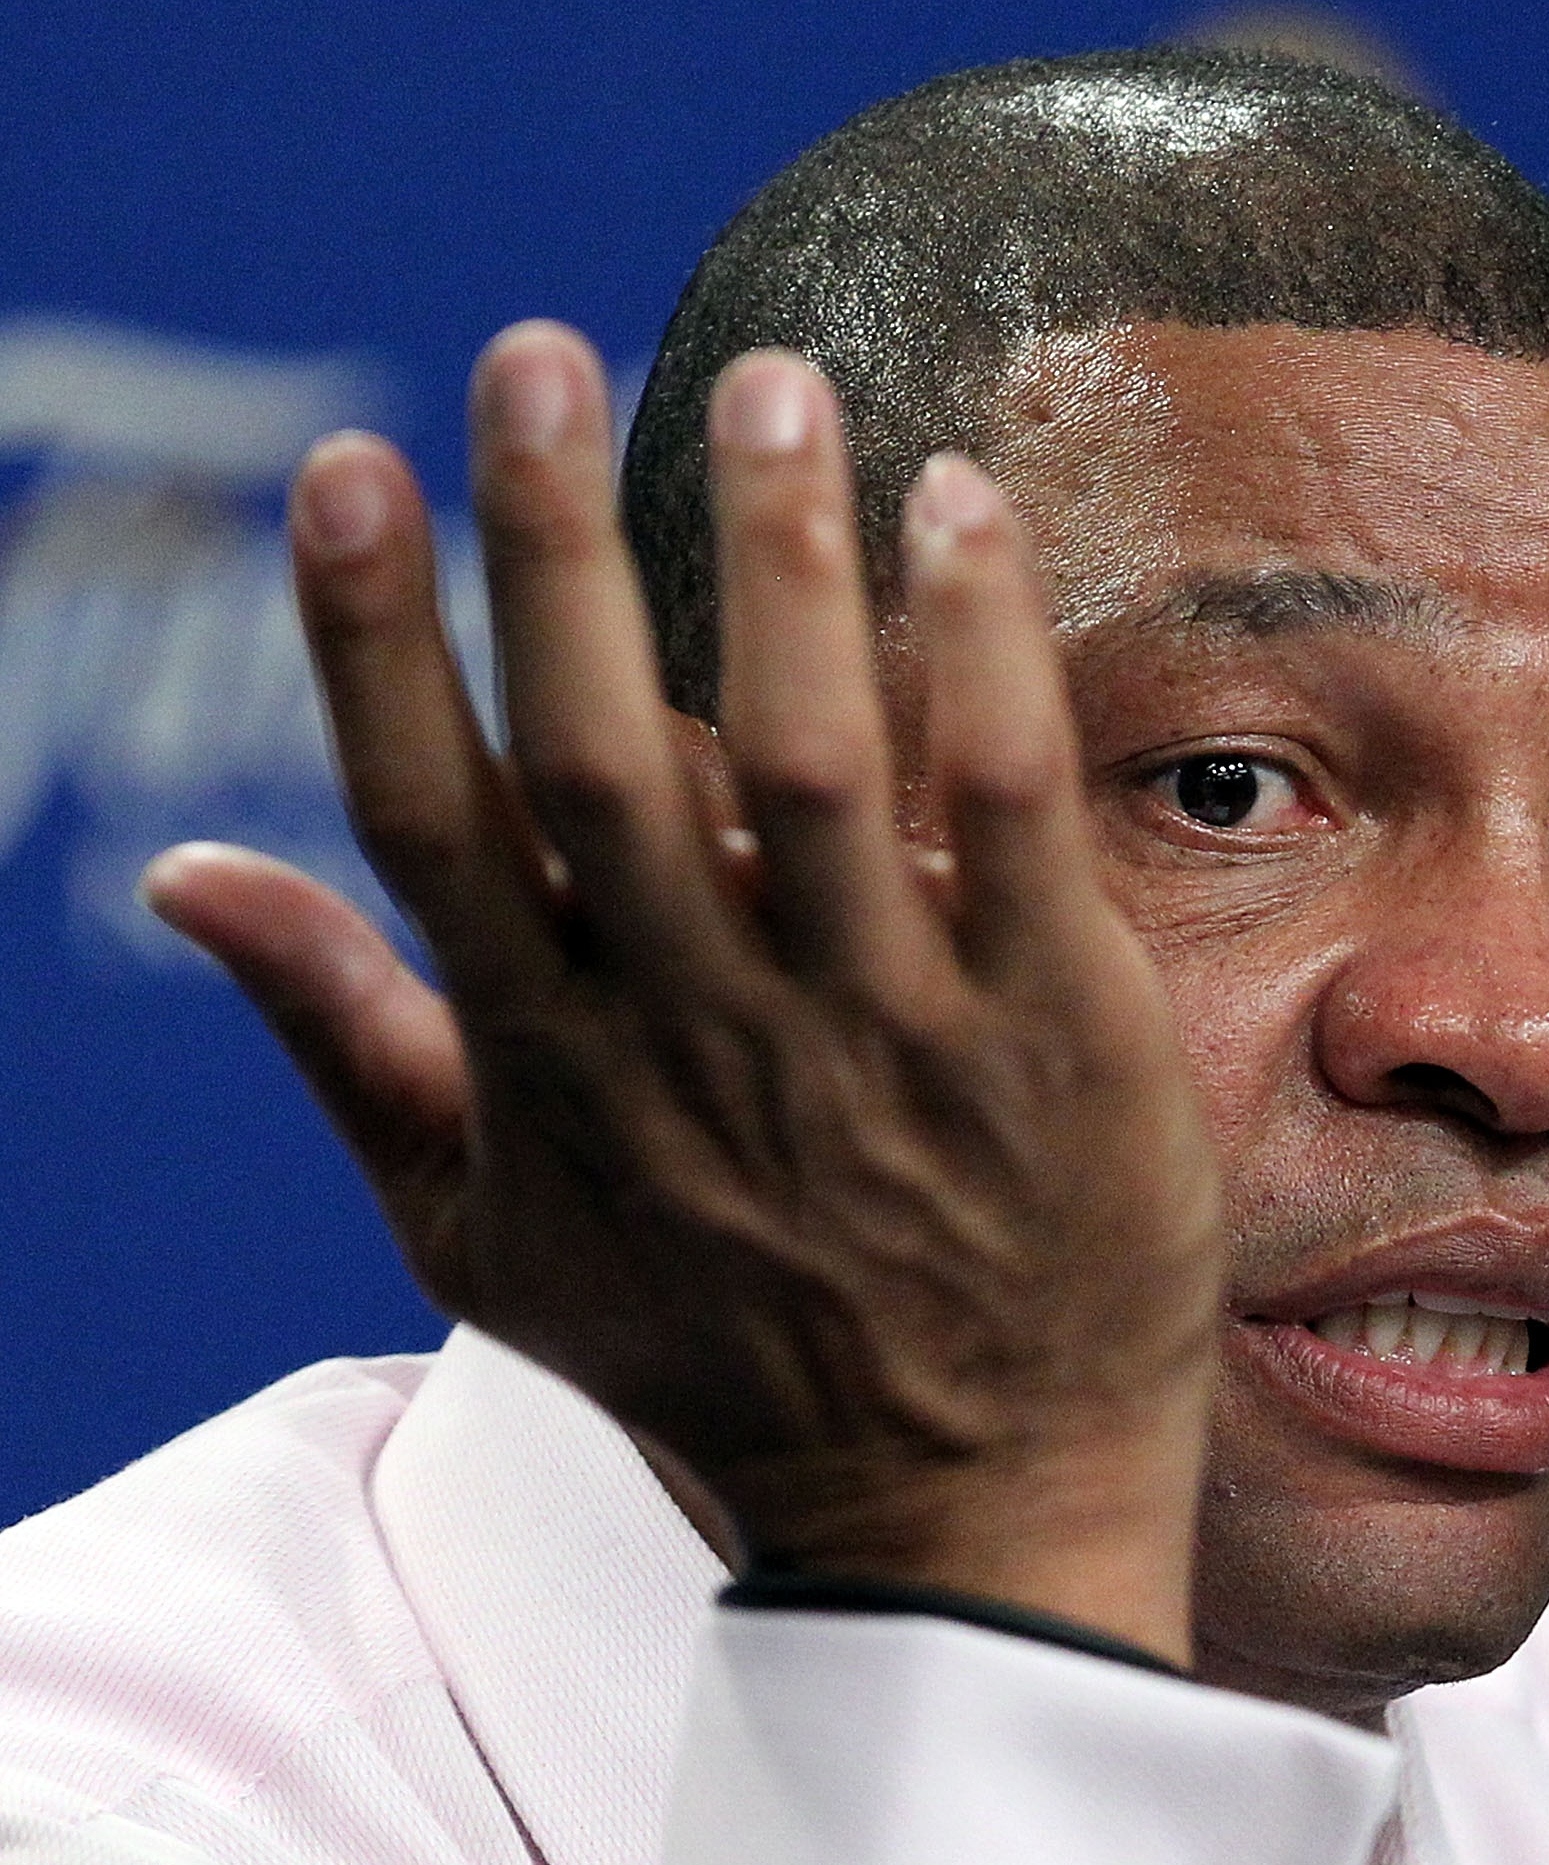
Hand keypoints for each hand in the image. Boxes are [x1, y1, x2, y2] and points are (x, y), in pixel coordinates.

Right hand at [144, 325, 1222, 1660]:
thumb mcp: (480, 1236)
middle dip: (551, 551)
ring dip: (777, 562)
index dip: (374, 643)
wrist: (957, 1512)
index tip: (350, 468)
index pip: (431, 827)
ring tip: (761, 382)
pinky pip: (1005, 818)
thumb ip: (339, 1042)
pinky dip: (978, 658)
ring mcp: (879, 1039)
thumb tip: (182, 875)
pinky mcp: (1049, 1036)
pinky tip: (960, 510)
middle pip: (599, 763)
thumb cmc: (713, 1357)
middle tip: (530, 352)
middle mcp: (699, 1040)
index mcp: (550, 1070)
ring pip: (810, 766)